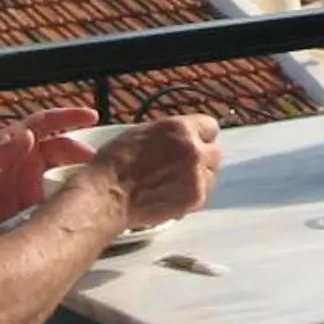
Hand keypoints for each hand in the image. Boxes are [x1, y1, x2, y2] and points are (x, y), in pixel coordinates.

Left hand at [0, 106, 102, 233]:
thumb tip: (28, 135)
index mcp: (8, 144)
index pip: (44, 123)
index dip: (67, 116)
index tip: (91, 115)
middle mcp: (20, 160)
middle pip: (58, 148)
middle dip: (79, 151)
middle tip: (98, 163)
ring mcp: (23, 183)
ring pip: (59, 172)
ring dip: (76, 174)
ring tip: (96, 182)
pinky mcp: (23, 206)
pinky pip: (52, 196)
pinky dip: (67, 196)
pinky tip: (79, 204)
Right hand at [86, 114, 223, 226]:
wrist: (109, 194)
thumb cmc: (116, 162)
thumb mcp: (143, 133)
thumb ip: (169, 134)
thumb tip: (181, 138)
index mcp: (180, 128)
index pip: (210, 126)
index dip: (200, 136)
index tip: (194, 143)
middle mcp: (194, 149)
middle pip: (214, 152)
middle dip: (201, 157)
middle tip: (182, 166)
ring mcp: (197, 175)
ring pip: (211, 174)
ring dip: (198, 176)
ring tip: (175, 183)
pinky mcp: (196, 197)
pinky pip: (203, 192)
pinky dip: (191, 194)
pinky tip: (171, 194)